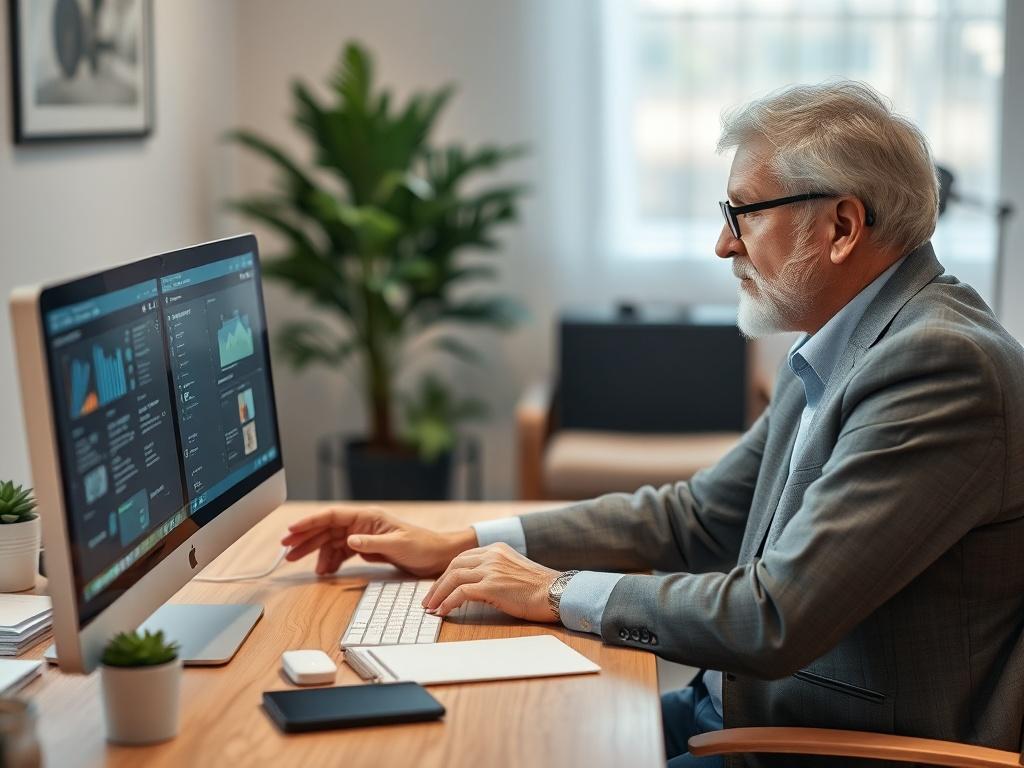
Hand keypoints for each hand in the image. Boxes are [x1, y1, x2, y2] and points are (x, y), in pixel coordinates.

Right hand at [281, 506, 475, 576]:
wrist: (438, 556)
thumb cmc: (423, 546)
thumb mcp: (398, 545)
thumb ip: (372, 543)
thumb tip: (349, 540)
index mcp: (368, 517)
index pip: (332, 516)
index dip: (310, 522)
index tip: (292, 530)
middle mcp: (362, 524)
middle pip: (327, 528)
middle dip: (305, 538)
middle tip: (286, 549)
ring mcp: (363, 536)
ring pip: (331, 541)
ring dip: (316, 552)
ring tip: (302, 565)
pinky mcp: (367, 548)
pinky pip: (342, 553)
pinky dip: (331, 561)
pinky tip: (323, 572)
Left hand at [421, 542, 561, 622]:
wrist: (557, 592)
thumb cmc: (540, 588)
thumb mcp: (514, 571)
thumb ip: (496, 572)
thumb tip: (477, 588)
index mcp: (497, 549)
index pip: (463, 558)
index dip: (447, 574)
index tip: (439, 588)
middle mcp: (492, 555)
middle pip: (454, 565)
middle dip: (438, 584)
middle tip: (429, 600)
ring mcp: (491, 569)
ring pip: (453, 577)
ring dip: (438, 594)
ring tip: (431, 608)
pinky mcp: (491, 585)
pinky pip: (461, 592)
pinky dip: (448, 603)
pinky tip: (443, 612)